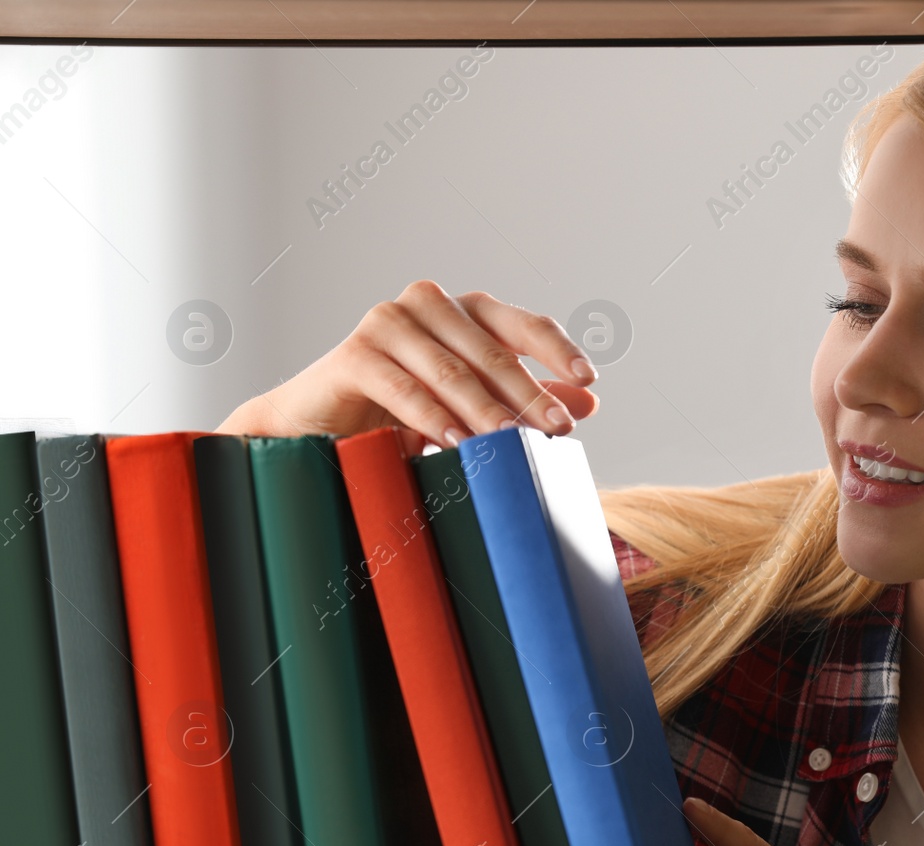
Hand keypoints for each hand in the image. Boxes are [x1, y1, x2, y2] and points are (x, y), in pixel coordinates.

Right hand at [216, 280, 599, 444]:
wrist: (319, 430)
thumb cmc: (401, 417)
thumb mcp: (472, 411)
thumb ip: (525, 401)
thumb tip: (587, 402)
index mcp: (465, 313)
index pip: (523, 325)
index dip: (557, 351)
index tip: (587, 380)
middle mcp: (428, 305)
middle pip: (493, 352)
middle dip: (529, 395)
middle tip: (557, 430)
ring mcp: (389, 323)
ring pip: (453, 372)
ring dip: (486, 411)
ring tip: (513, 444)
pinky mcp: (354, 354)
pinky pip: (404, 388)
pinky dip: (432, 417)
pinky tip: (455, 443)